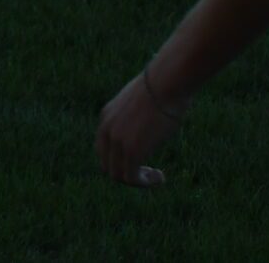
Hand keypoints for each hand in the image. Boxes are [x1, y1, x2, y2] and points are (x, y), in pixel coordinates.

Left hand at [96, 68, 184, 187]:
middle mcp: (107, 129)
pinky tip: (160, 177)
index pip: (103, 148)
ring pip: (117, 175)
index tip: (141, 160)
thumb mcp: (144, 100)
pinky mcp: (132, 150)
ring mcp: (117, 140)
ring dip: (137, 181)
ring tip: (156, 176)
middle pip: (107, 164)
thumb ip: (140, 114)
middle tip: (149, 172)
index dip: (119, 160)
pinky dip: (145, 182)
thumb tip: (152, 121)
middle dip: (126, 172)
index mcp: (107, 116)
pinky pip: (131, 177)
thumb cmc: (163, 88)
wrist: (165, 84)